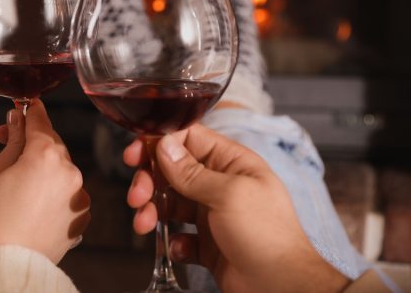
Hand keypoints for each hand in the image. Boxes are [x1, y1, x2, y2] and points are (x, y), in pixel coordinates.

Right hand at [0, 100, 90, 263]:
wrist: (3, 266)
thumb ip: (12, 142)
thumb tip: (18, 119)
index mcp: (46, 155)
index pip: (40, 121)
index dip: (30, 111)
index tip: (24, 105)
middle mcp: (70, 171)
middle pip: (53, 144)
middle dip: (33, 141)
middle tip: (8, 142)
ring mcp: (79, 195)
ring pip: (62, 168)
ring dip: (45, 167)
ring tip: (20, 181)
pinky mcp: (82, 216)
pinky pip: (69, 192)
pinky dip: (56, 191)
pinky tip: (34, 201)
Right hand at [124, 124, 349, 292]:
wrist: (282, 288)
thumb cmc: (266, 235)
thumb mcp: (227, 195)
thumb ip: (191, 172)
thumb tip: (163, 145)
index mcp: (230, 163)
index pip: (188, 139)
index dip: (159, 144)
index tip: (135, 155)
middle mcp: (219, 184)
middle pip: (172, 171)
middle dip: (149, 181)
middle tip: (136, 197)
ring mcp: (212, 214)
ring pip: (171, 203)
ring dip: (152, 210)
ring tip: (143, 225)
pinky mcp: (207, 242)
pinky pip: (179, 234)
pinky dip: (172, 240)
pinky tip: (179, 247)